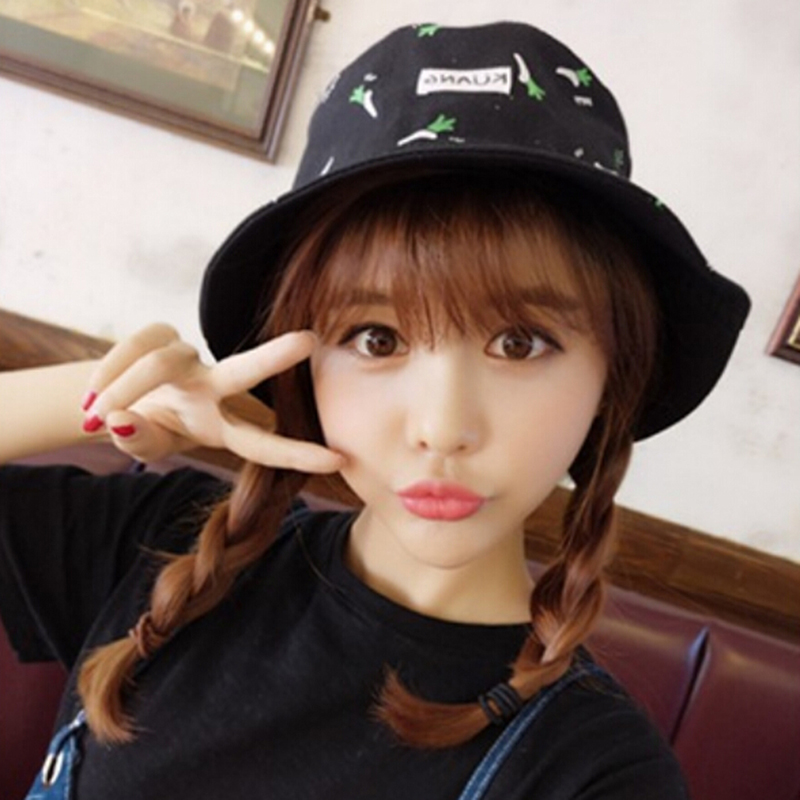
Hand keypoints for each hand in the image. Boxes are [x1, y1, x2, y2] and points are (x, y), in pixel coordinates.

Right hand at [81, 324, 342, 471]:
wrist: (120, 398)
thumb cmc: (152, 425)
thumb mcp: (149, 443)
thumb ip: (139, 438)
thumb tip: (119, 419)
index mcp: (219, 424)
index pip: (260, 443)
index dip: (297, 454)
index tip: (339, 459)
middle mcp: (212, 387)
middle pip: (243, 370)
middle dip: (273, 357)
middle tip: (310, 340)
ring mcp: (189, 358)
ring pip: (155, 363)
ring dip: (119, 388)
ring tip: (94, 416)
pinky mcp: (163, 333)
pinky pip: (132, 346)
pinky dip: (107, 371)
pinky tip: (95, 393)